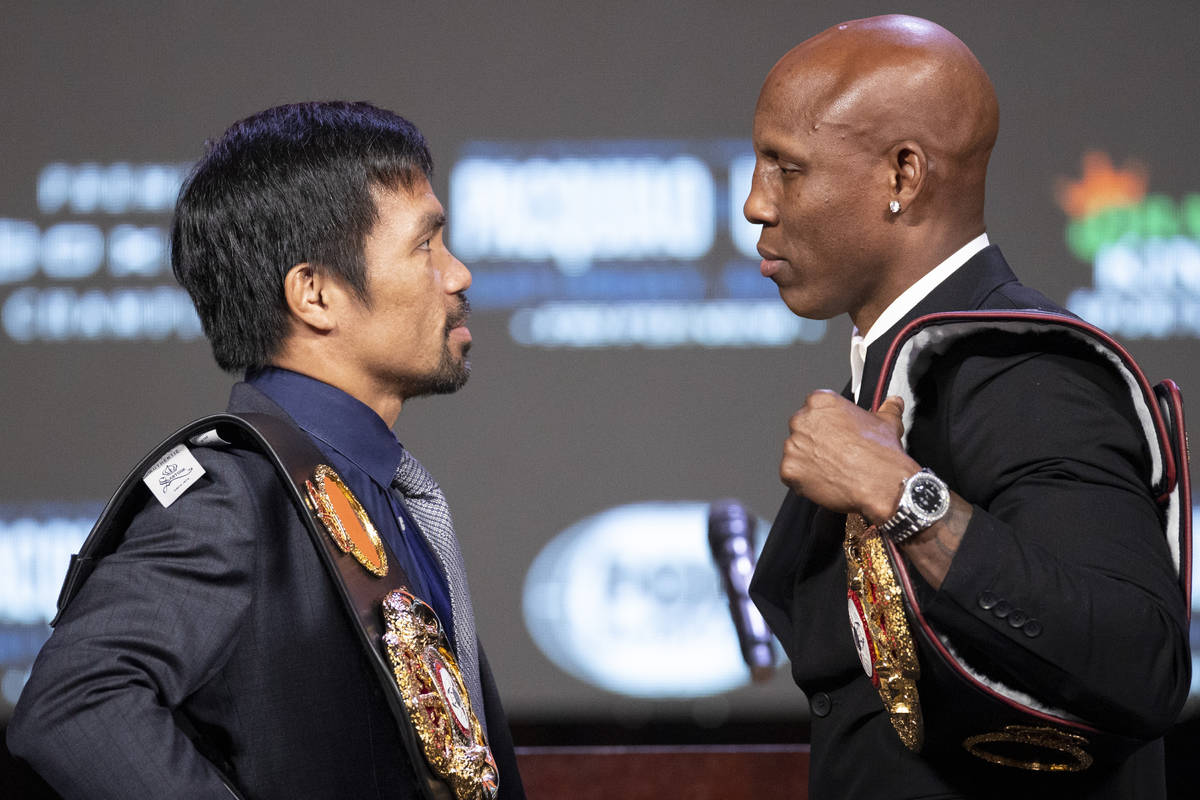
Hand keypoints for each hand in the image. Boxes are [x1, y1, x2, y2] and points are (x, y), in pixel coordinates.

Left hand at [779, 391, 918, 521]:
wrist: (881, 484)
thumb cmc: (881, 453)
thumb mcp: (888, 423)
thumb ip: (887, 408)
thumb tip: (893, 403)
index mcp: (821, 402)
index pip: (815, 410)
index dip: (827, 425)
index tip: (837, 435)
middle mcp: (802, 420)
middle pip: (802, 430)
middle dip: (815, 442)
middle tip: (835, 455)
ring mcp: (793, 445)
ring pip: (796, 453)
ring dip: (809, 461)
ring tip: (833, 470)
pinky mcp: (789, 470)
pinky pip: (791, 475)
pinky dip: (804, 480)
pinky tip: (825, 481)